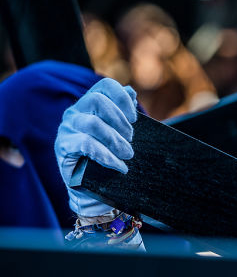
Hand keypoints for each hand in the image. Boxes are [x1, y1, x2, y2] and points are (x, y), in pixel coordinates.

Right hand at [54, 78, 138, 216]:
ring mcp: (67, 129)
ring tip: (128, 155)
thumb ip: (124, 114)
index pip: (105, 86)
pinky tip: (119, 166)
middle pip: (97, 101)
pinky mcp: (63, 147)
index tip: (135, 118)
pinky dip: (107, 156)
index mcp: (90, 105)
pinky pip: (86, 145)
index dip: (122, 98)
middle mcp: (75, 112)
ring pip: (92, 124)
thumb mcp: (120, 135)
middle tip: (131, 139)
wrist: (93, 189)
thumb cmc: (109, 158)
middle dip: (119, 120)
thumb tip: (130, 92)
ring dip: (115, 140)